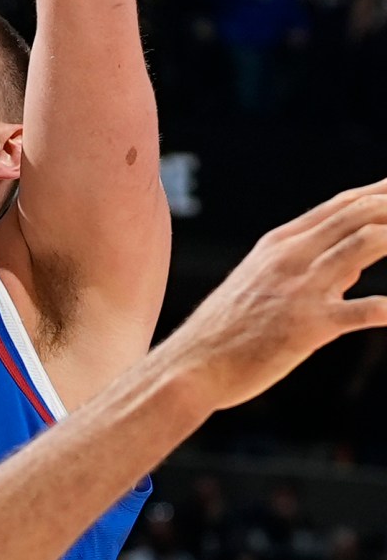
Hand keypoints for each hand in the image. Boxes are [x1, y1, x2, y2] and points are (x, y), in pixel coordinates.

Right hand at [167, 179, 386, 409]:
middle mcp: (292, 257)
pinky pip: (364, 310)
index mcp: (280, 244)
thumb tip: (356, 261)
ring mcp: (300, 289)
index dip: (381, 192)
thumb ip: (306, 267)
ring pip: (367, 243)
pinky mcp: (308, 327)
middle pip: (360, 213)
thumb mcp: (260, 285)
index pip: (342, 204)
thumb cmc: (225, 333)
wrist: (191, 367)